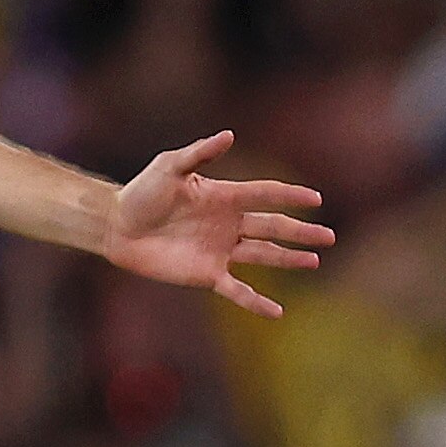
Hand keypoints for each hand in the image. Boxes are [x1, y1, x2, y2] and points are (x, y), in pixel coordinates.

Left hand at [102, 132, 333, 320]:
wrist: (116, 227)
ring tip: (315, 261)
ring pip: (264, 255)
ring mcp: (220, 250)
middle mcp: (228, 223)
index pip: (266, 195)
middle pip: (273, 227)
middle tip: (329, 236)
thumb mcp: (169, 167)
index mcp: (224, 196)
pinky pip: (238, 290)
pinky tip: (277, 312)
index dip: (290, 196)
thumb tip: (229, 135)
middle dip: (301, 232)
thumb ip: (199, 154)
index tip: (316, 199)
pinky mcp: (207, 274)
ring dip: (289, 259)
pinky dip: (257, 302)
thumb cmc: (140, 193)